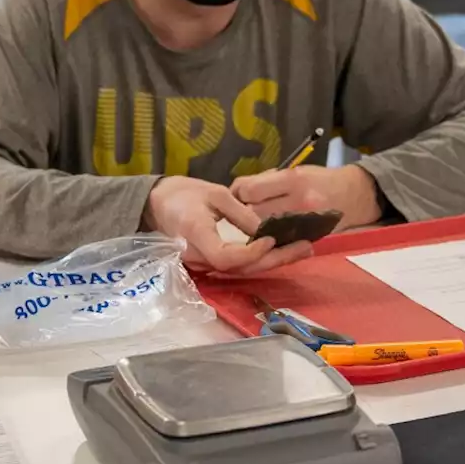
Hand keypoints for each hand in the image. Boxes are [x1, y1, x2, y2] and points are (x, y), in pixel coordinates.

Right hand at [143, 176, 311, 275]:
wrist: (159, 204)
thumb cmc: (185, 194)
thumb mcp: (215, 194)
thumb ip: (240, 213)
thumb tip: (266, 229)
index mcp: (196, 235)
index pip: (225, 257)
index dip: (250, 252)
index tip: (271, 237)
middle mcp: (199, 256)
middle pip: (240, 268)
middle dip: (274, 259)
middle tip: (305, 246)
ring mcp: (204, 263)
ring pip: (242, 270)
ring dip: (273, 261)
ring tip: (302, 249)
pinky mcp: (212, 262)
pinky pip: (239, 265)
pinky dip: (261, 259)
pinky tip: (282, 251)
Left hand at [230, 165, 382, 230]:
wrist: (356, 194)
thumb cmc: (322, 179)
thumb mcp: (296, 171)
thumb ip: (267, 181)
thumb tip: (239, 190)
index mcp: (293, 180)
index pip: (250, 190)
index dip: (239, 192)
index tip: (240, 194)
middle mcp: (298, 202)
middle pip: (253, 213)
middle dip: (243, 213)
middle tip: (242, 212)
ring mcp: (305, 223)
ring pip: (264, 231)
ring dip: (254, 229)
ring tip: (255, 224)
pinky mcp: (308, 237)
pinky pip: (280, 241)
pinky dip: (271, 238)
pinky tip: (270, 234)